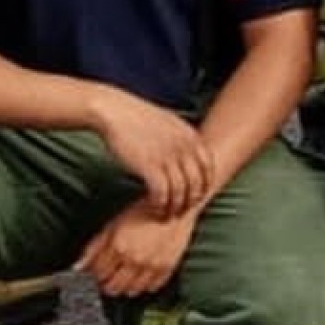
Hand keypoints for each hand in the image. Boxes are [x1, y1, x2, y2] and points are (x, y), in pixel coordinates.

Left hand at [78, 201, 199, 297]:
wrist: (175, 206)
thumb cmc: (144, 211)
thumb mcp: (114, 224)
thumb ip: (94, 247)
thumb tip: (78, 266)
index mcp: (119, 247)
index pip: (98, 274)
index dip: (95, 272)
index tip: (98, 268)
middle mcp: (135, 259)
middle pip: (112, 287)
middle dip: (107, 282)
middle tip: (110, 273)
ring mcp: (152, 265)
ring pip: (131, 291)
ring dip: (125, 285)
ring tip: (125, 274)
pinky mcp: (168, 268)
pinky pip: (151, 288)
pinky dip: (145, 284)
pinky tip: (142, 274)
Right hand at [87, 88, 214, 217]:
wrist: (115, 111)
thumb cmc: (138, 118)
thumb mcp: (170, 122)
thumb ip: (183, 138)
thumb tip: (190, 152)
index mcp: (190, 136)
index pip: (209, 166)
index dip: (205, 184)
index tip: (196, 195)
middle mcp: (183, 147)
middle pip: (197, 182)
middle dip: (191, 200)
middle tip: (182, 210)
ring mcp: (167, 156)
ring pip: (180, 191)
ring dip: (175, 206)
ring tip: (167, 213)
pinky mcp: (148, 165)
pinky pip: (162, 193)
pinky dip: (160, 204)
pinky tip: (154, 206)